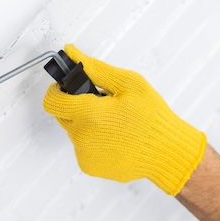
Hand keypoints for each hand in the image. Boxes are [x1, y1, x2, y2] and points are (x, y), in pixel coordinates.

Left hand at [42, 45, 206, 194]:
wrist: (167, 152)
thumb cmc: (152, 118)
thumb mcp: (128, 83)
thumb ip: (94, 68)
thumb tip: (71, 54)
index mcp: (89, 113)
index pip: (52, 100)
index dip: (58, 90)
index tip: (68, 88)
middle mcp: (82, 136)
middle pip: (62, 115)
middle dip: (76, 106)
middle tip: (102, 104)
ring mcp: (85, 153)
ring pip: (74, 132)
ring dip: (86, 124)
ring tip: (113, 124)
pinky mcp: (90, 166)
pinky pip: (83, 148)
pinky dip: (94, 141)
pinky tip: (115, 138)